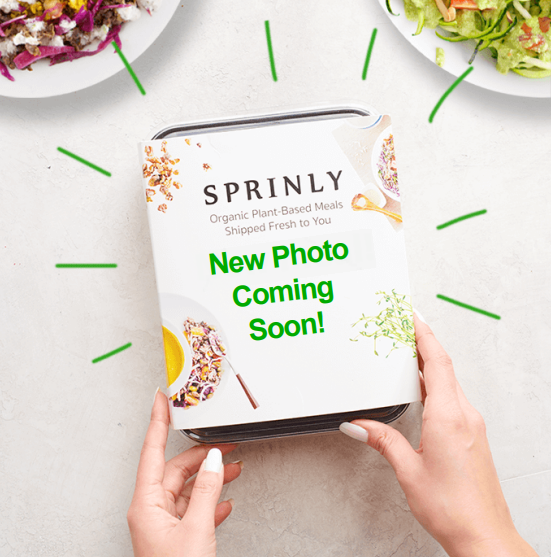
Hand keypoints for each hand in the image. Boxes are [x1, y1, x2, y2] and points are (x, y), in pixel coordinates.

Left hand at [127, 390, 242, 556]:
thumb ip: (206, 490)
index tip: (160, 399)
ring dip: (213, 478)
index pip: (152, 451)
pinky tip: (226, 501)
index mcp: (146, 504)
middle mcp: (151, 510)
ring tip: (235, 468)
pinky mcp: (177, 536)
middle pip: (177, 469)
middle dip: (203, 455)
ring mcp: (164, 523)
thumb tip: (216, 460)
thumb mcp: (195, 529)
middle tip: (226, 444)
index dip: (157, 422)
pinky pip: (194, 508)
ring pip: (188, 488)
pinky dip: (211, 501)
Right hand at [340, 314, 536, 556]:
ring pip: (448, 381)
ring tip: (409, 351)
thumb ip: (383, 440)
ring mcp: (471, 424)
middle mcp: (464, 415)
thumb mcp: (408, 470)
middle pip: (443, 366)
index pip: (436, 362)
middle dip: (423, 342)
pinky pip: (453, 397)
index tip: (412, 315)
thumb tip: (358, 424)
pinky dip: (436, 383)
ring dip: (429, 362)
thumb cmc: (452, 507)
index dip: (424, 335)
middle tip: (403, 326)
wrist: (484, 536)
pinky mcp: (472, 434)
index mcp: (448, 417)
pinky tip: (423, 387)